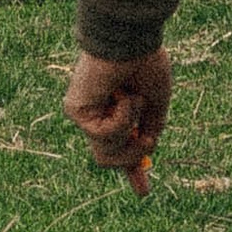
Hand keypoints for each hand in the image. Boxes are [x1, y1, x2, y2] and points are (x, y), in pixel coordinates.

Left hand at [63, 49, 172, 196]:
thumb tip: (148, 150)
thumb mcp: (156, 103)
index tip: (143, 192)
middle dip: (131, 158)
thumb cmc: (145, 62)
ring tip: (135, 100)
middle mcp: (96, 114)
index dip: (131, 169)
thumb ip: (150, 128)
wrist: (131, 40)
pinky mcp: (75, 111)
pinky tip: (123, 96)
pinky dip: (122, 119)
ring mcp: (84, 114)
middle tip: (146, 139)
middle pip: (108, 158)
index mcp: (115, 111)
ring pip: (107, 153)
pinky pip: (104, 135)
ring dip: (130, 132)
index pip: (119, 148)